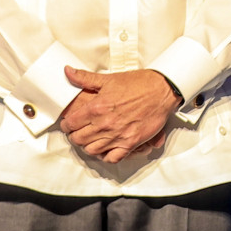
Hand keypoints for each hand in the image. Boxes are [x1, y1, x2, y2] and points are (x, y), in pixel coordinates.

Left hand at [61, 67, 180, 162]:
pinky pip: (112, 158)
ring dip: (88, 145)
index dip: (67, 125)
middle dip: (75, 136)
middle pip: (78, 139)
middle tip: (79, 131)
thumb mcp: (109, 78)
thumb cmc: (139, 83)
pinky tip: (107, 149)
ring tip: (91, 139)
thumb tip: (68, 72)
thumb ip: (85, 78)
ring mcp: (118, 135)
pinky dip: (107, 156)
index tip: (70, 124)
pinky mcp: (131, 142)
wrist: (163, 89)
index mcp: (97, 107)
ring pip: (92, 150)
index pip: (71, 124)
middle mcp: (105, 123)